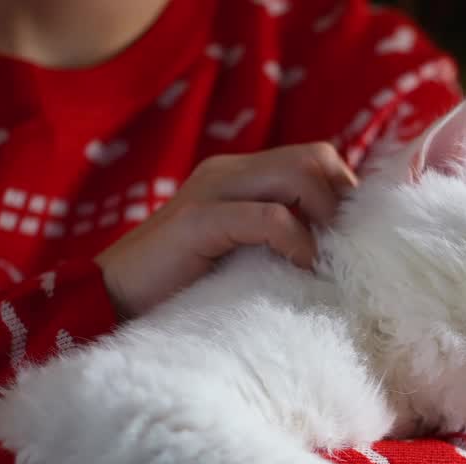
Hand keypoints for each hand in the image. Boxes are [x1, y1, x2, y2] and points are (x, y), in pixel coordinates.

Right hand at [94, 142, 358, 317]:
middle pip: (316, 157)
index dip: (346, 196)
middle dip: (342, 202)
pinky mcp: (197, 222)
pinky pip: (268, 216)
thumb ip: (277, 242)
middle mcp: (228, 173)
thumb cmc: (183, 290)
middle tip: (344, 250)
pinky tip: (299, 267)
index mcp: (241, 177)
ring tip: (322, 259)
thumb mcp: (242, 258)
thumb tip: (339, 255)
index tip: (354, 242)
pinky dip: (295, 240)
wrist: (111, 303)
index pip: (318, 159)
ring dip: (324, 217)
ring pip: (298, 174)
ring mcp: (211, 191)